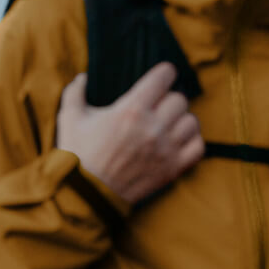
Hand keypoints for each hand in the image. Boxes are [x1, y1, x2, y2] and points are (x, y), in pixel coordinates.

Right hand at [56, 63, 203, 204]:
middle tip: (157, 107)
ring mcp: (165, 150)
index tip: (158, 79)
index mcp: (131, 109)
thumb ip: (75, 92)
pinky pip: (198, 147)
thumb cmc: (77, 154)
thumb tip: (83, 77)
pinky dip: (192, 142)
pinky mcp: (172, 169)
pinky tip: (177, 142)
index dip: (163, 74)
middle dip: (168, 99)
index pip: (164, 76)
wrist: (86, 195)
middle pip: (180, 99)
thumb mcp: (69, 118)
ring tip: (168, 125)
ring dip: (181, 120)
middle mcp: (153, 127)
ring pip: (191, 122)